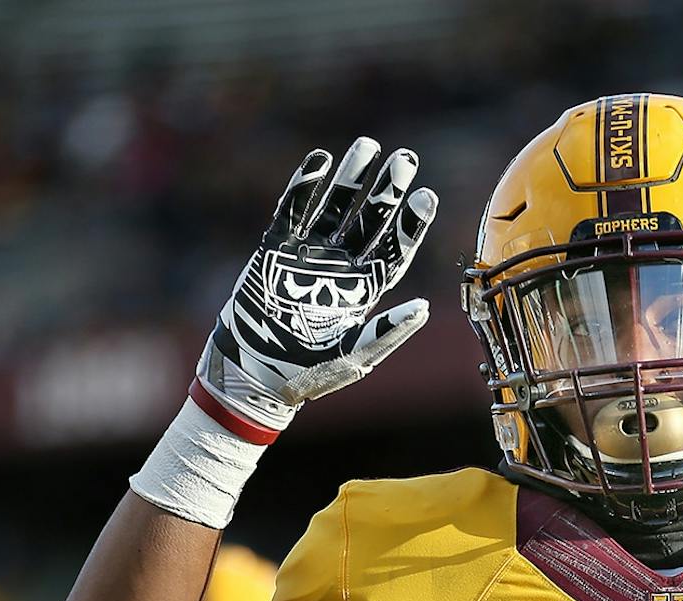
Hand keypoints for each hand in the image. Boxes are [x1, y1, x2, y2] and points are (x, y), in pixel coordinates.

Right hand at [190, 137, 437, 442]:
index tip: (427, 196)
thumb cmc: (309, 373)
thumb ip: (387, 331)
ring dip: (350, 178)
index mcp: (367, 288)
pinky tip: (319, 160)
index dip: (411, 224)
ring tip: (367, 146)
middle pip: (372, 220)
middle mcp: (343, 265)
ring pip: (336, 207)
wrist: (255, 373)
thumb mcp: (354, 356)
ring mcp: (310, 253)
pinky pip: (293, 210)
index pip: (396, 249)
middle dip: (388, 190)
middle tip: (406, 159)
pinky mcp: (277, 247)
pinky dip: (304, 185)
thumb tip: (425, 308)